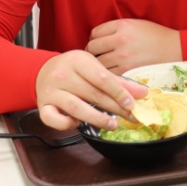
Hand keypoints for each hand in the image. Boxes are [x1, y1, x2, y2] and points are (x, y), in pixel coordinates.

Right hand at [34, 49, 148, 130]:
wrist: (43, 70)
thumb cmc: (73, 69)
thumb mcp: (95, 68)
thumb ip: (118, 82)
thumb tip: (143, 93)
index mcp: (78, 61)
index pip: (102, 78)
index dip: (119, 92)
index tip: (132, 104)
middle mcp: (62, 75)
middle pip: (92, 94)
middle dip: (114, 107)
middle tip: (130, 117)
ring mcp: (51, 91)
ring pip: (75, 107)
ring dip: (96, 118)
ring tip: (112, 124)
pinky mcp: (43, 105)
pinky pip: (52, 118)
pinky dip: (65, 124)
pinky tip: (77, 124)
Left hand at [86, 18, 181, 73]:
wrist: (174, 48)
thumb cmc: (155, 35)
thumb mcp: (135, 24)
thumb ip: (116, 29)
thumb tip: (97, 38)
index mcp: (122, 25)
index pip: (94, 33)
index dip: (94, 39)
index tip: (98, 44)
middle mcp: (120, 39)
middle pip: (92, 47)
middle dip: (92, 52)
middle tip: (98, 56)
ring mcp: (123, 56)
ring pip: (97, 62)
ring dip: (98, 65)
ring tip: (104, 66)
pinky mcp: (127, 70)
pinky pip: (108, 73)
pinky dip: (107, 74)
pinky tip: (111, 73)